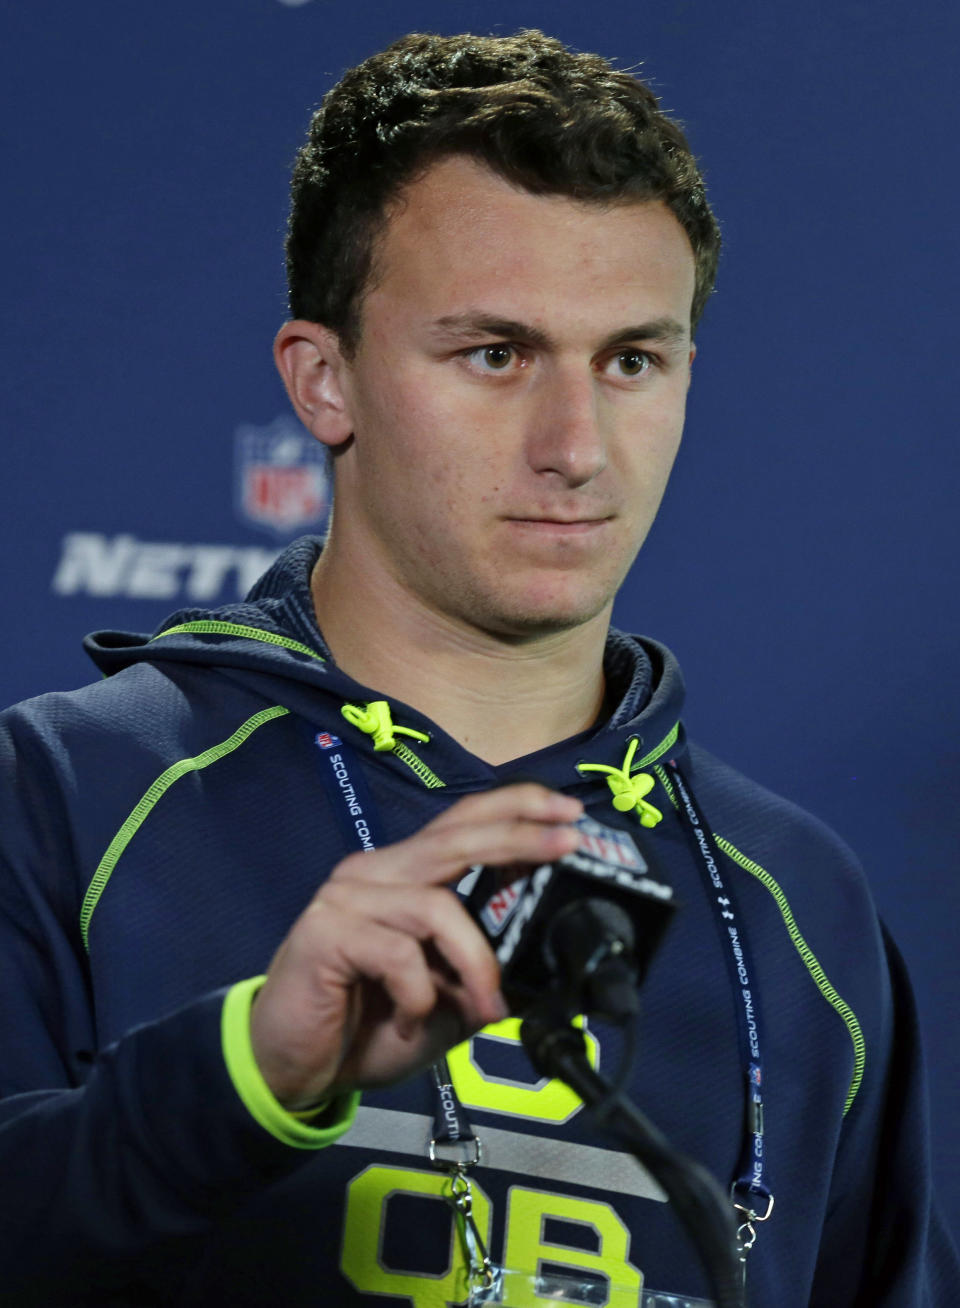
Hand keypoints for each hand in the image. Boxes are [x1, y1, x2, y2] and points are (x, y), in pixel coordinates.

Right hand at [248, 784, 583, 1108]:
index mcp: (406, 875)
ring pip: (437, 905)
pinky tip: (409, 1019)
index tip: (569, 810)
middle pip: (455, 837)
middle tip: (566, 843)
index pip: (462, 821)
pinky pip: (398, 952)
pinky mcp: (326, 931)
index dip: (515, 808)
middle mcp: (376, 872)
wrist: (295, 1068)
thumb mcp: (445, 1000)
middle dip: (518, 837)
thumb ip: (483, 971)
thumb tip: (542, 959)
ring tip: (488, 1008)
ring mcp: (348, 897)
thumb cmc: (369, 1027)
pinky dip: (419, 993)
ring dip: (475, 961)